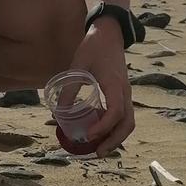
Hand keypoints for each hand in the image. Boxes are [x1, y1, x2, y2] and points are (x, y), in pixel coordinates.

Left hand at [70, 22, 134, 154]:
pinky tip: (100, 133)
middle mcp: (125, 92)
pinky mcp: (123, 93)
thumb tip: (57, 113)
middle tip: (97, 152)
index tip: (89, 135)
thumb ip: (69, 88)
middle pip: (127, 123)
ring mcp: (126, 93)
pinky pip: (124, 115)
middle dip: (114, 140)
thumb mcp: (78, 65)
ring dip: (116, 137)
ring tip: (99, 148)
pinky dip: (115, 128)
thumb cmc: (94, 47)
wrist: (109, 33)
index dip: (104, 127)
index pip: (116, 112)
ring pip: (128, 121)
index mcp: (114, 84)